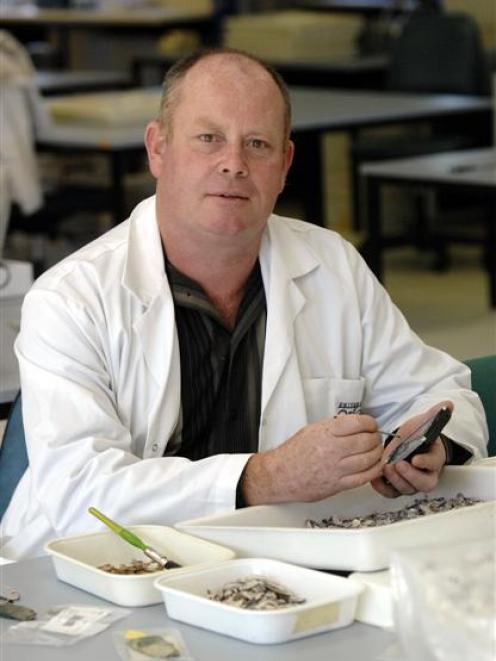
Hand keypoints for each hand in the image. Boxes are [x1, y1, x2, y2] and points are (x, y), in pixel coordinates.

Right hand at [241, 414, 383, 504]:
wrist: (281, 475)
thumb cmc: (294, 453)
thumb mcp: (312, 430)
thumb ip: (334, 427)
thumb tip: (354, 425)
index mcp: (326, 432)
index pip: (358, 423)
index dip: (370, 423)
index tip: (371, 425)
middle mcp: (333, 449)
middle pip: (367, 441)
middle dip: (375, 438)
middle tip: (375, 438)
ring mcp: (337, 468)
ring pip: (369, 459)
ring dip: (377, 453)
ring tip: (375, 451)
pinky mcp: (339, 484)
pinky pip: (364, 477)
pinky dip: (374, 470)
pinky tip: (375, 466)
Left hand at [371, 401, 452, 497]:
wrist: (407, 443)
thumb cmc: (417, 436)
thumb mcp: (424, 423)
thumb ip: (435, 414)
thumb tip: (447, 404)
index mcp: (435, 459)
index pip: (434, 464)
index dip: (426, 463)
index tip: (416, 459)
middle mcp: (425, 475)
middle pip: (422, 483)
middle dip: (410, 475)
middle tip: (398, 464)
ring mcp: (411, 482)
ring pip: (406, 489)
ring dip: (395, 480)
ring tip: (386, 467)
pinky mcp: (397, 486)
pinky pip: (391, 492)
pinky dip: (382, 488)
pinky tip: (375, 478)